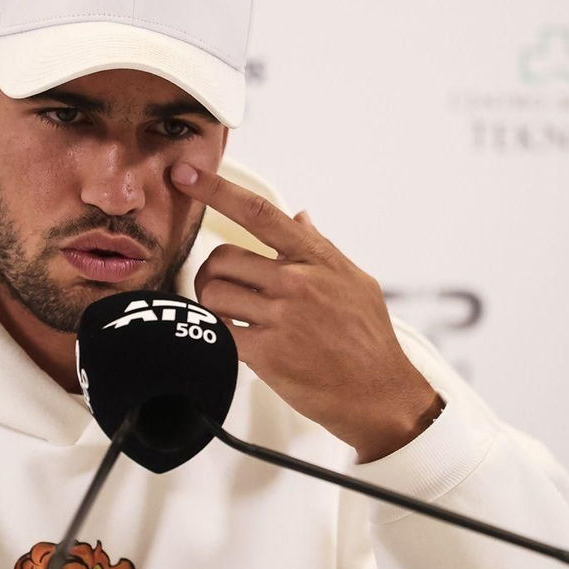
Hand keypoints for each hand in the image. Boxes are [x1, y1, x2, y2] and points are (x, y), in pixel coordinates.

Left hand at [169, 162, 443, 461]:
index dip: (216, 189)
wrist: (381, 394)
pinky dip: (214, 334)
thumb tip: (301, 216)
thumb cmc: (370, 339)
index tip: (187, 174)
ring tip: (228, 316)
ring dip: (210, 304)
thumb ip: (321, 248)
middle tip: (223, 289)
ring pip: (212, 292)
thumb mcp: (355, 281)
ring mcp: (281, 316)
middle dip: (213, 273)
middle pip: (222, 257)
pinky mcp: (266, 353)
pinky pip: (216, 330)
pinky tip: (231, 341)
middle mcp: (296, 281)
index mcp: (316, 258)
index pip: (259, 213)